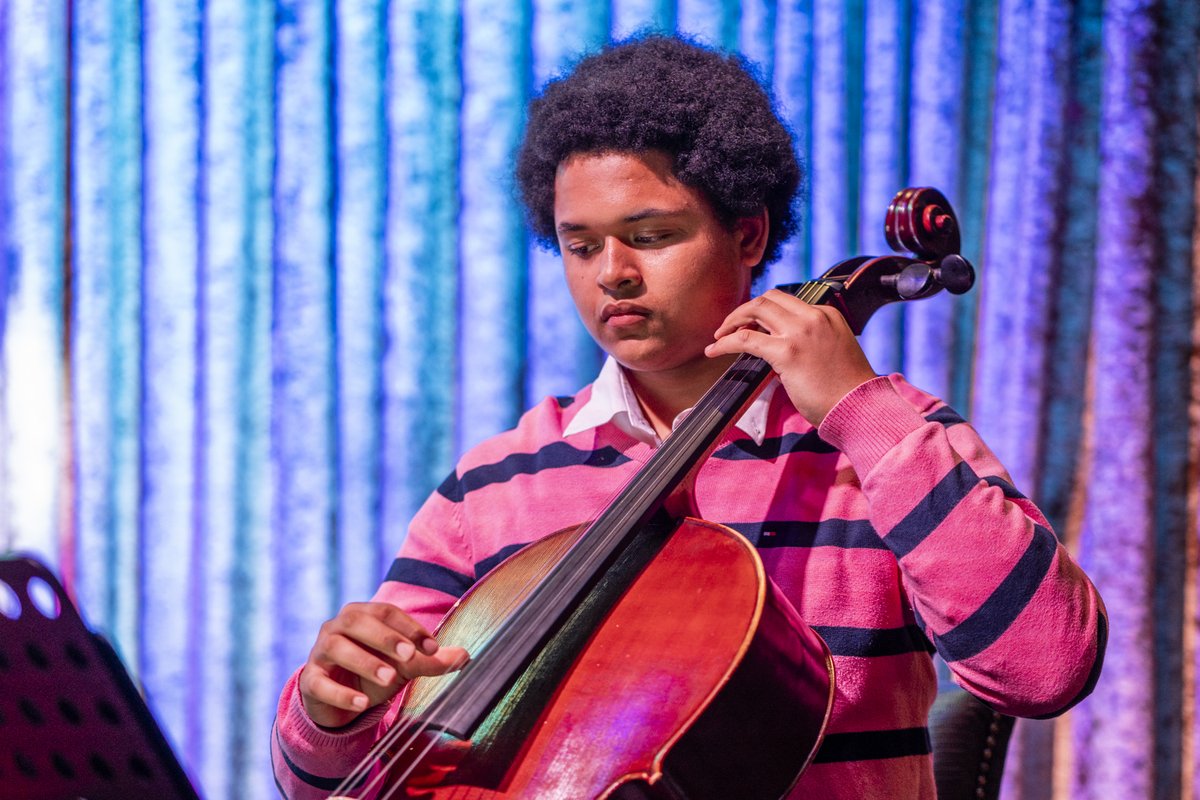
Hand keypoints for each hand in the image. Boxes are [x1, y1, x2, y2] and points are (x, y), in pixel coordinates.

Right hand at [299, 601, 469, 728]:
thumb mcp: (403, 665)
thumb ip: (430, 660)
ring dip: (365, 662)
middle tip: (409, 656)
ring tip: (389, 679)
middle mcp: (337, 627)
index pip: (385, 612)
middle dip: (385, 637)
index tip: (433, 647)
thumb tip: (466, 656)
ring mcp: (320, 652)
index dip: (409, 627)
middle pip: (358, 621)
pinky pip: (320, 683)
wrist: (339, 700)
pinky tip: (361, 704)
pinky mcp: (310, 680)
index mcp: (362, 615)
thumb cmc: (373, 672)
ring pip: (337, 648)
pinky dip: (341, 693)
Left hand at [705, 289, 876, 425]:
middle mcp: (813, 317)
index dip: (763, 311)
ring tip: (720, 335)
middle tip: (729, 326)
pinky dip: (725, 342)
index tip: (750, 323)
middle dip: (744, 309)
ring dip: (732, 320)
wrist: (860, 407)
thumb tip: (777, 348)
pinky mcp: (786, 352)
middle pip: (769, 298)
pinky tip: (714, 350)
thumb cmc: (846, 390)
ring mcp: (800, 332)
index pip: (787, 302)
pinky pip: (745, 339)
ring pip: (756, 309)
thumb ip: (809, 342)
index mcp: (827, 315)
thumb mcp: (832, 352)